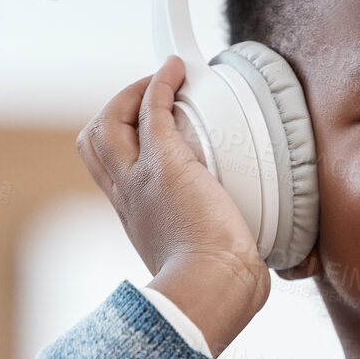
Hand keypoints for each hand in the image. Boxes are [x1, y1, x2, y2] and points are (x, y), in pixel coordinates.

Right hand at [75, 54, 270, 355]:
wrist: (212, 289)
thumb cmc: (219, 288)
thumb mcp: (208, 262)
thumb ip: (225, 253)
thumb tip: (264, 263)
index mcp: (137, 218)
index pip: (109, 171)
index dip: (122, 144)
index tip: (149, 132)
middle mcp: (128, 197)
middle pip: (95, 140)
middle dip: (116, 111)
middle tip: (152, 101)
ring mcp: (141, 178)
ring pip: (109, 122)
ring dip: (134, 93)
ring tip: (165, 82)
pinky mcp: (164, 164)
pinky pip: (152, 108)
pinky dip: (161, 83)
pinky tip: (178, 70)